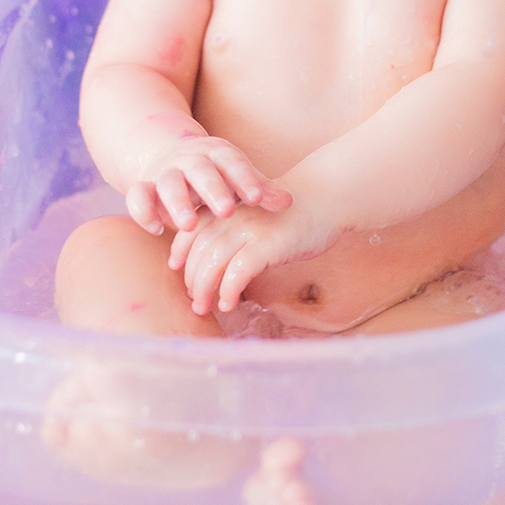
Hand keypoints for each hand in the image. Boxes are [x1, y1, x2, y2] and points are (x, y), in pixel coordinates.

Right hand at [125, 133, 290, 236]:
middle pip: (200, 171)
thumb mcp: (239, 178)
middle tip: (226, 211)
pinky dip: (143, 211)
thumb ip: (260, 190)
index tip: (257, 199)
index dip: (245, 179)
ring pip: (167, 182)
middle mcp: (191, 160)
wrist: (173, 156)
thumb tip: (288, 203)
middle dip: (212, 189)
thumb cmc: (217, 176)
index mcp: (218, 155)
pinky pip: (137, 195)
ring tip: (189, 225)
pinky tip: (157, 229)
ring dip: (177, 203)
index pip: (232, 162)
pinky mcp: (145, 186)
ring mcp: (165, 172)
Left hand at [170, 194, 341, 316]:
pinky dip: (228, 291)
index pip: (190, 231)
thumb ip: (233, 228)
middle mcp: (232, 215)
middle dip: (191, 279)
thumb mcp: (255, 213)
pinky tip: (229, 303)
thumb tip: (214, 260)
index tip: (177, 271)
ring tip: (204, 307)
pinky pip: (238, 272)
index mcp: (226, 205)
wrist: (327, 198)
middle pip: (197, 251)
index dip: (180, 253)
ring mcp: (249, 229)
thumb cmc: (291, 212)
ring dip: (204, 290)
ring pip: (213, 264)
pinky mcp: (268, 244)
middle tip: (194, 300)